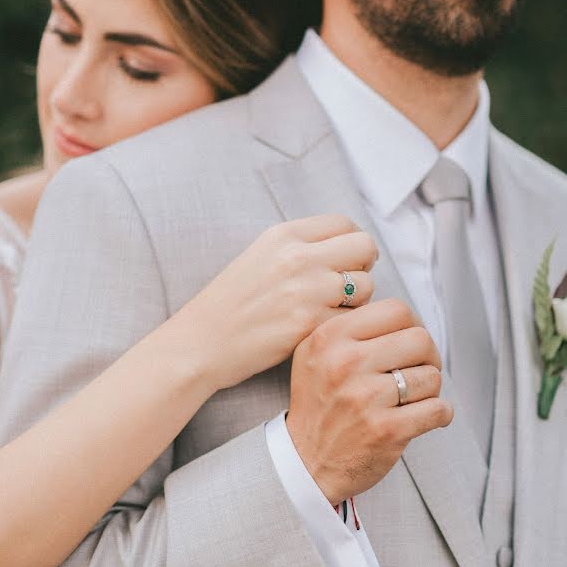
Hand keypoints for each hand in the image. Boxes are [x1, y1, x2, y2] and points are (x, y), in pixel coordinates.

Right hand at [162, 215, 377, 392]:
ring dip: (358, 300)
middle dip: (364, 266)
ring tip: (332, 310)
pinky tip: (321, 330)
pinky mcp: (309, 324)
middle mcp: (298, 257)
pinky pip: (352, 319)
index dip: (353, 242)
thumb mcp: (260, 257)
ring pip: (367, 286)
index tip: (349, 260)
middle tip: (351, 285)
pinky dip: (343, 326)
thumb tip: (346, 246)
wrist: (200, 343)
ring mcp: (306, 291)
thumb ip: (300, 246)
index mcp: (284, 235)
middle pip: (364, 247)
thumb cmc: (230, 304)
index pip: (344, 223)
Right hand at [285, 298, 453, 504]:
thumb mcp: (315, 355)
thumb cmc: (319, 405)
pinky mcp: (386, 430)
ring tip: (415, 398)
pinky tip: (427, 416)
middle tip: (420, 371)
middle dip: (429, 356)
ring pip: (431, 375)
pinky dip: (440, 413)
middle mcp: (345, 363)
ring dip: (431, 388)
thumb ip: (352, 329)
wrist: (304, 462)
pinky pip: (437, 409)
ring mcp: (366, 397)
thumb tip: (405, 318)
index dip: (413, 325)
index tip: (410, 344)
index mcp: (329, 337)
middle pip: (420, 339)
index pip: (397, 310)